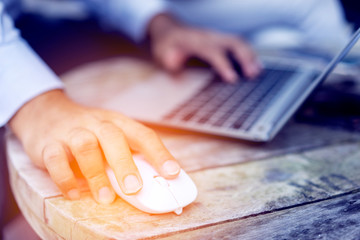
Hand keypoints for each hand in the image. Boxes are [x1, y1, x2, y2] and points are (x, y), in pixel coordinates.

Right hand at [9, 90, 180, 203]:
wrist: (46, 113)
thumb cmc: (88, 131)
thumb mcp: (110, 136)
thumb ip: (127, 155)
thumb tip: (151, 183)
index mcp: (117, 122)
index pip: (143, 134)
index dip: (159, 153)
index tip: (172, 173)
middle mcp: (96, 123)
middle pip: (113, 137)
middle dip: (125, 164)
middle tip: (135, 189)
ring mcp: (71, 132)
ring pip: (85, 146)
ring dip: (97, 175)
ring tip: (106, 198)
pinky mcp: (48, 144)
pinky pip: (56, 160)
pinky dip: (65, 179)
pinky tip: (74, 193)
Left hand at [148, 14, 261, 82]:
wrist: (167, 31)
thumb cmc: (166, 46)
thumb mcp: (161, 54)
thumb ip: (169, 61)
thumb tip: (174, 64)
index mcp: (194, 41)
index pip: (213, 51)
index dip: (223, 65)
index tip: (232, 79)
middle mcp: (208, 37)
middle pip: (232, 42)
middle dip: (244, 58)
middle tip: (253, 75)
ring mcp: (216, 37)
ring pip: (238, 42)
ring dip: (250, 56)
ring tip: (258, 72)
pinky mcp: (220, 40)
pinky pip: (238, 44)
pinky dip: (249, 54)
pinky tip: (256, 66)